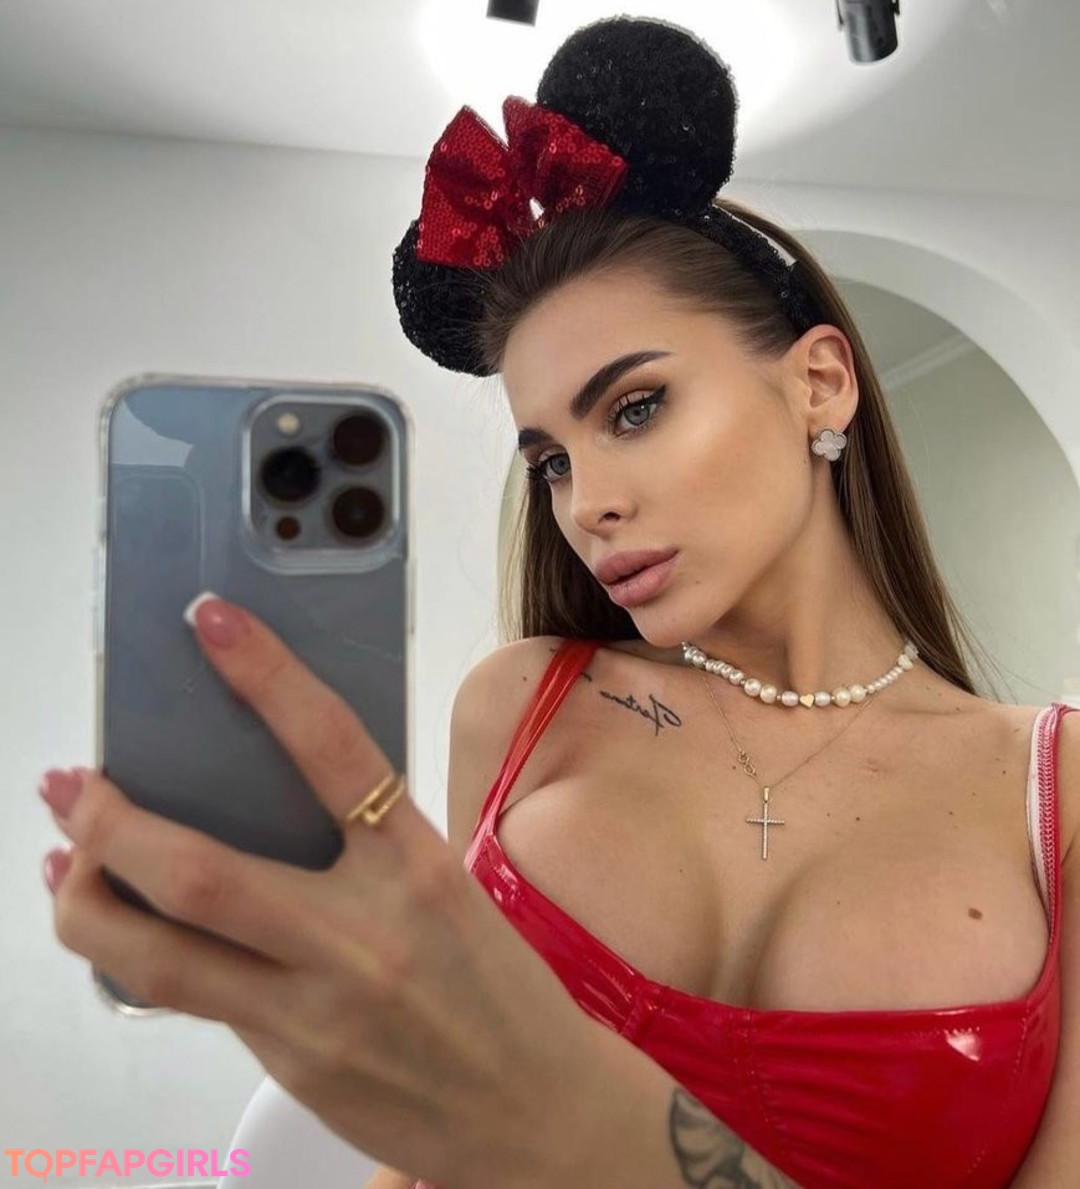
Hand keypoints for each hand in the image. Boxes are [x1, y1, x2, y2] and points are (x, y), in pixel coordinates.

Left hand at [39, 596, 594, 1188]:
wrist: (538, 1112)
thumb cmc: (498, 987)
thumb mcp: (448, 890)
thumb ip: (365, 846)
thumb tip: (262, 794)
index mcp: (417, 867)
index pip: (332, 749)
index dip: (267, 676)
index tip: (211, 621)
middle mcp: (361, 937)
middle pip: (201, 873)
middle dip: (110, 822)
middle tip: (69, 781)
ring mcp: (314, 1011)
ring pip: (159, 957)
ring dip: (85, 902)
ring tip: (55, 860)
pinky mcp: (287, 1064)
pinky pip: (189, 999)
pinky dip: (133, 956)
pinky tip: (112, 928)